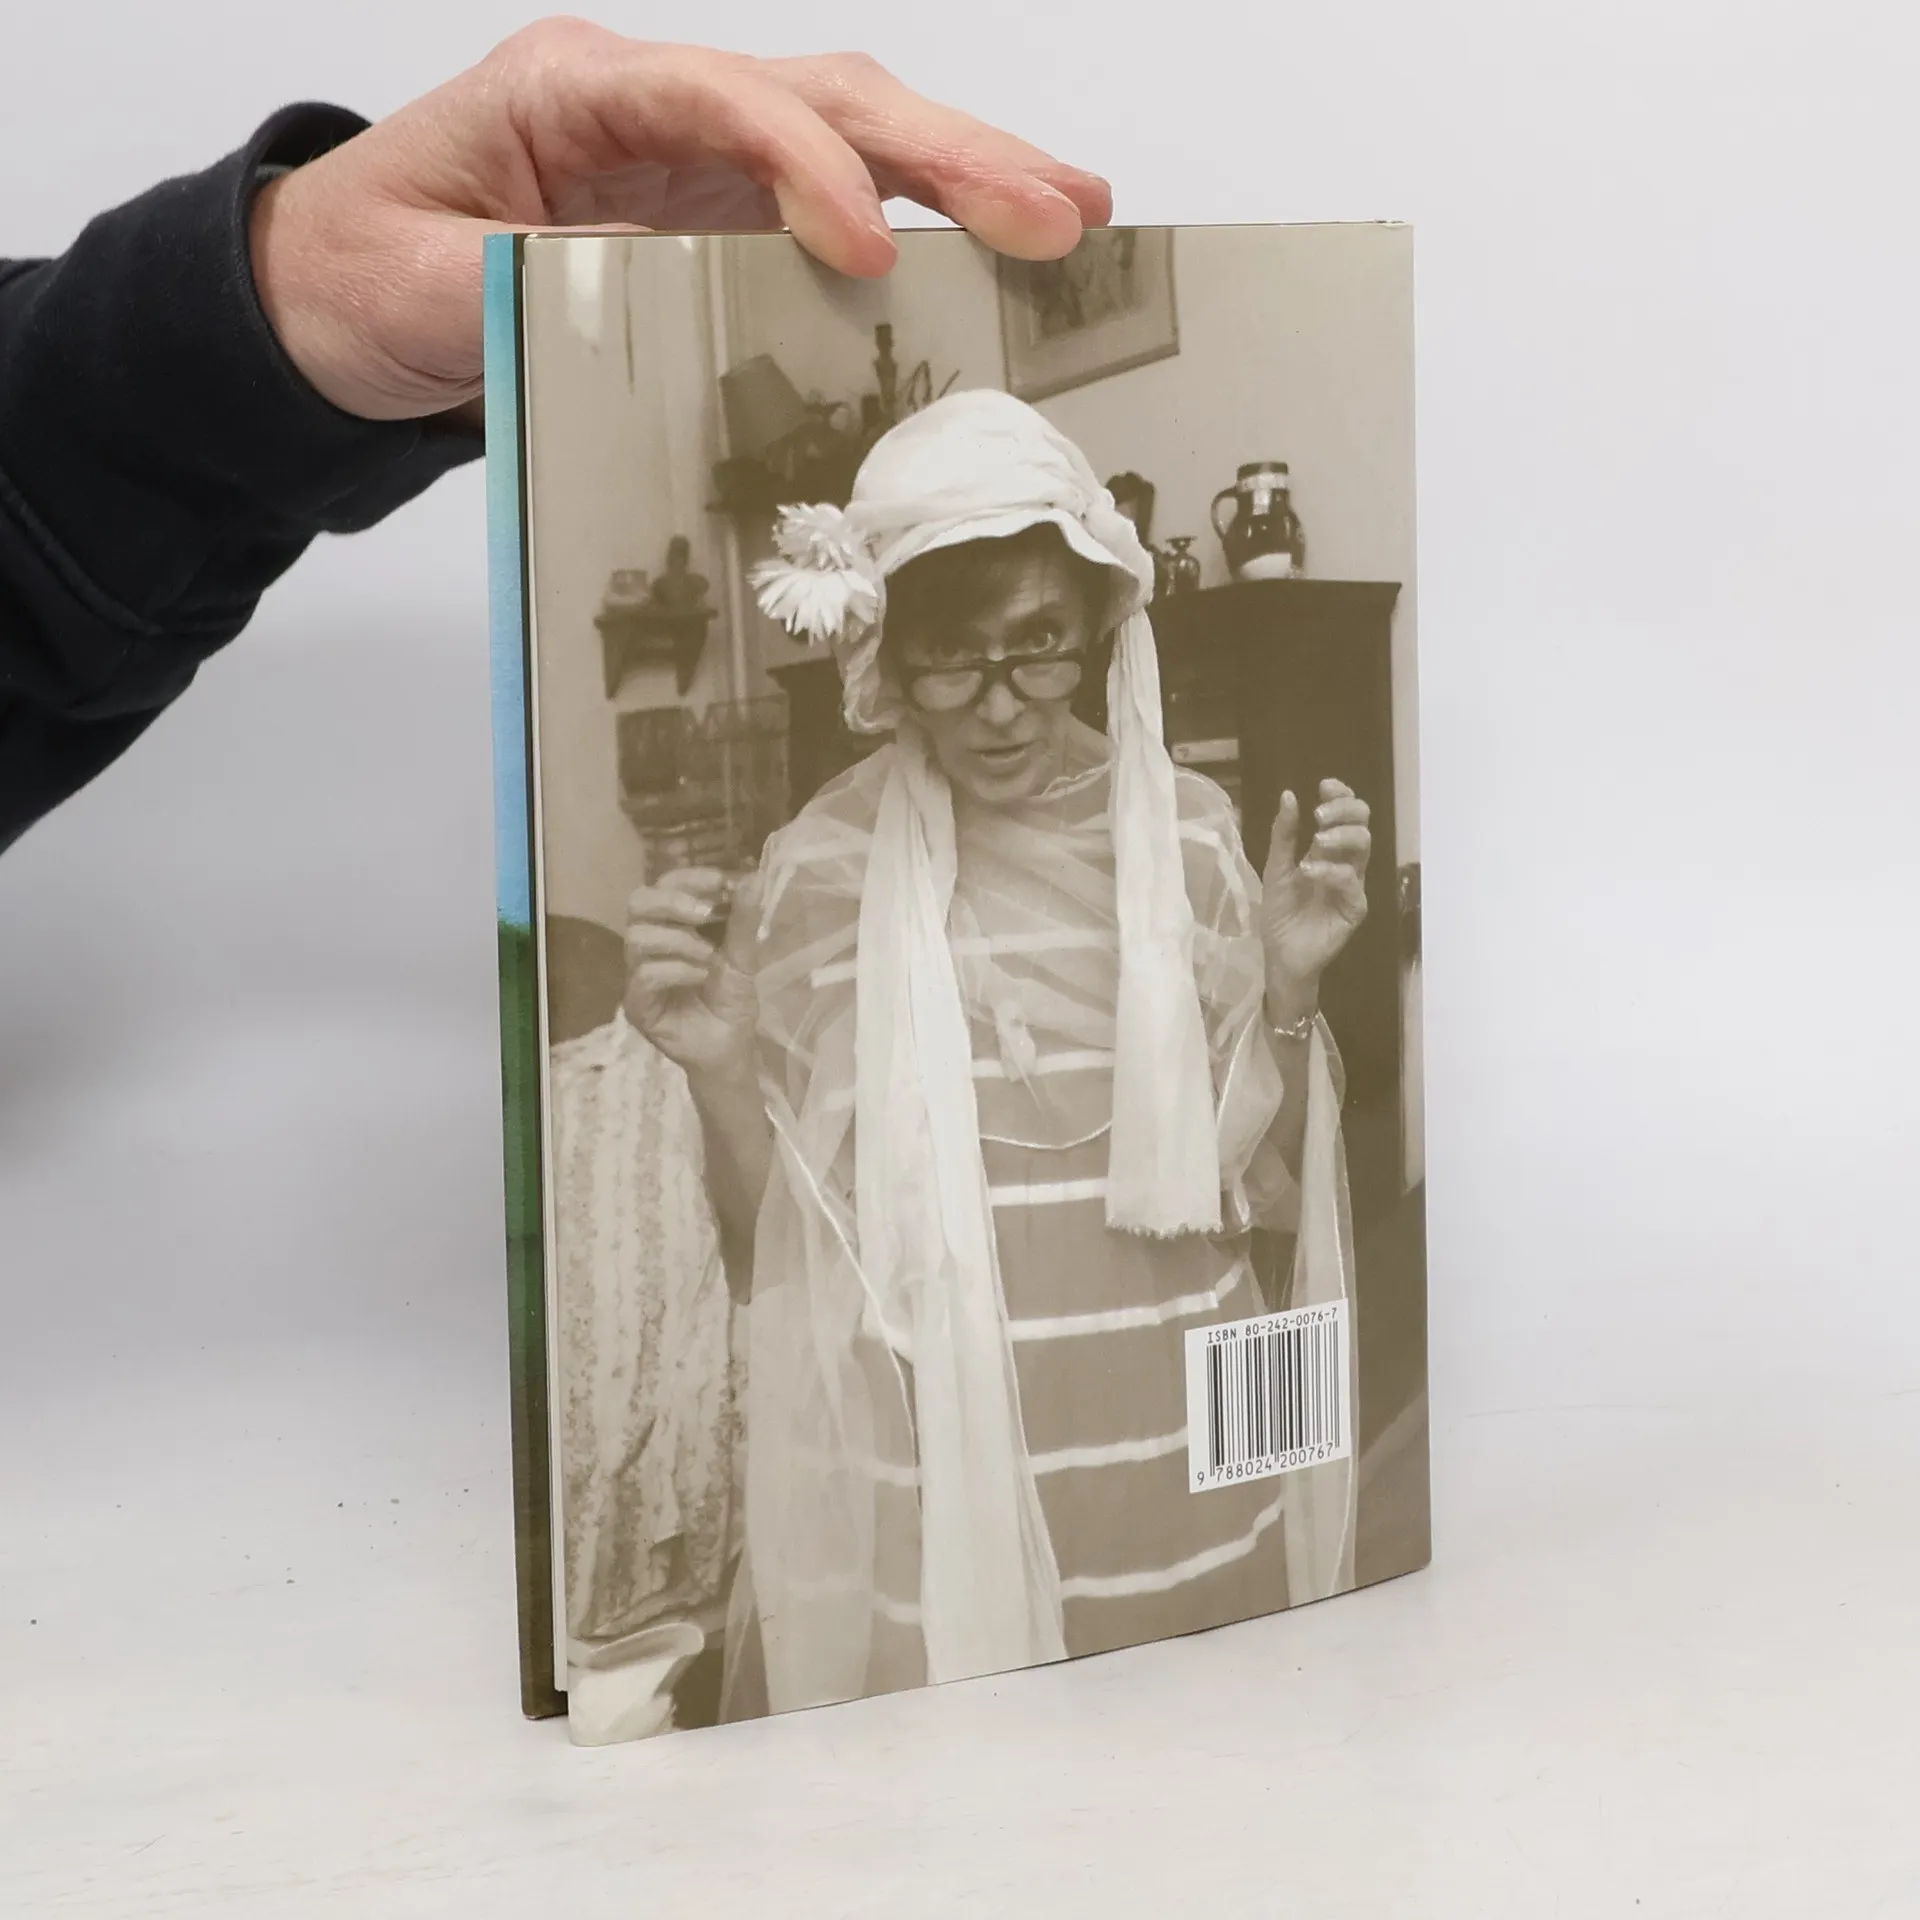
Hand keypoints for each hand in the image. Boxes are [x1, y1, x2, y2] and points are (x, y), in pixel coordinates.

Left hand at [249, 21, 1110, 420]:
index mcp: (573, 90)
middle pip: (824, 95)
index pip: (717, 97)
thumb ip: (544, 277)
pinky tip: (1004, 239)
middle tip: (1050, 211)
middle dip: (944, 151)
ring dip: (969, 168)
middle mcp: (654, 103)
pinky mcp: (725, 214)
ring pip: (857, 132)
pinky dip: (928, 213)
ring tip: (1073, 212)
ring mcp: (701, 155)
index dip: (804, 165)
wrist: (339, 293)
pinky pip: (845, 198)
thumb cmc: (371, 272)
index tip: (865, 251)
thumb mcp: (435, 286)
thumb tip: (666, 285)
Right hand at [622, 867, 760, 1082]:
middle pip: (637, 902)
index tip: (721, 883)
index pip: (663, 885)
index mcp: (671, 925)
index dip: (688, 878)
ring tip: (709, 957)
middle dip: (673, 901)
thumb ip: (743, 920)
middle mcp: (649, 943)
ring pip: (637, 937)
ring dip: (679, 940)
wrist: (731, 1046)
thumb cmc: (731, 999)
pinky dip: (677, 969)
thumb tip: (753, 877)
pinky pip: (645, 974)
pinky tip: (701, 977)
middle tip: (706, 913)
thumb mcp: (743, 956)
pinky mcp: (636, 1004)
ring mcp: (638, 973)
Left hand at [1260, 780, 1370, 1014]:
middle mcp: (1344, 862)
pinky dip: (1331, 871)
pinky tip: (1310, 872)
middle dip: (1344, 811)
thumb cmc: (1280, 913)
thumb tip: (1290, 795)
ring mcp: (1352, 884)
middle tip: (1319, 817)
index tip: (1323, 786)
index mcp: (1327, 850)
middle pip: (1361, 824)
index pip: (1345, 814)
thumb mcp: (1275, 869)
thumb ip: (1284, 835)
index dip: (1340, 795)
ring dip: (1340, 837)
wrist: (1281, 954)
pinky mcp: (1355, 907)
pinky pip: (1352, 882)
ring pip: (1364, 847)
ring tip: (1317, 842)